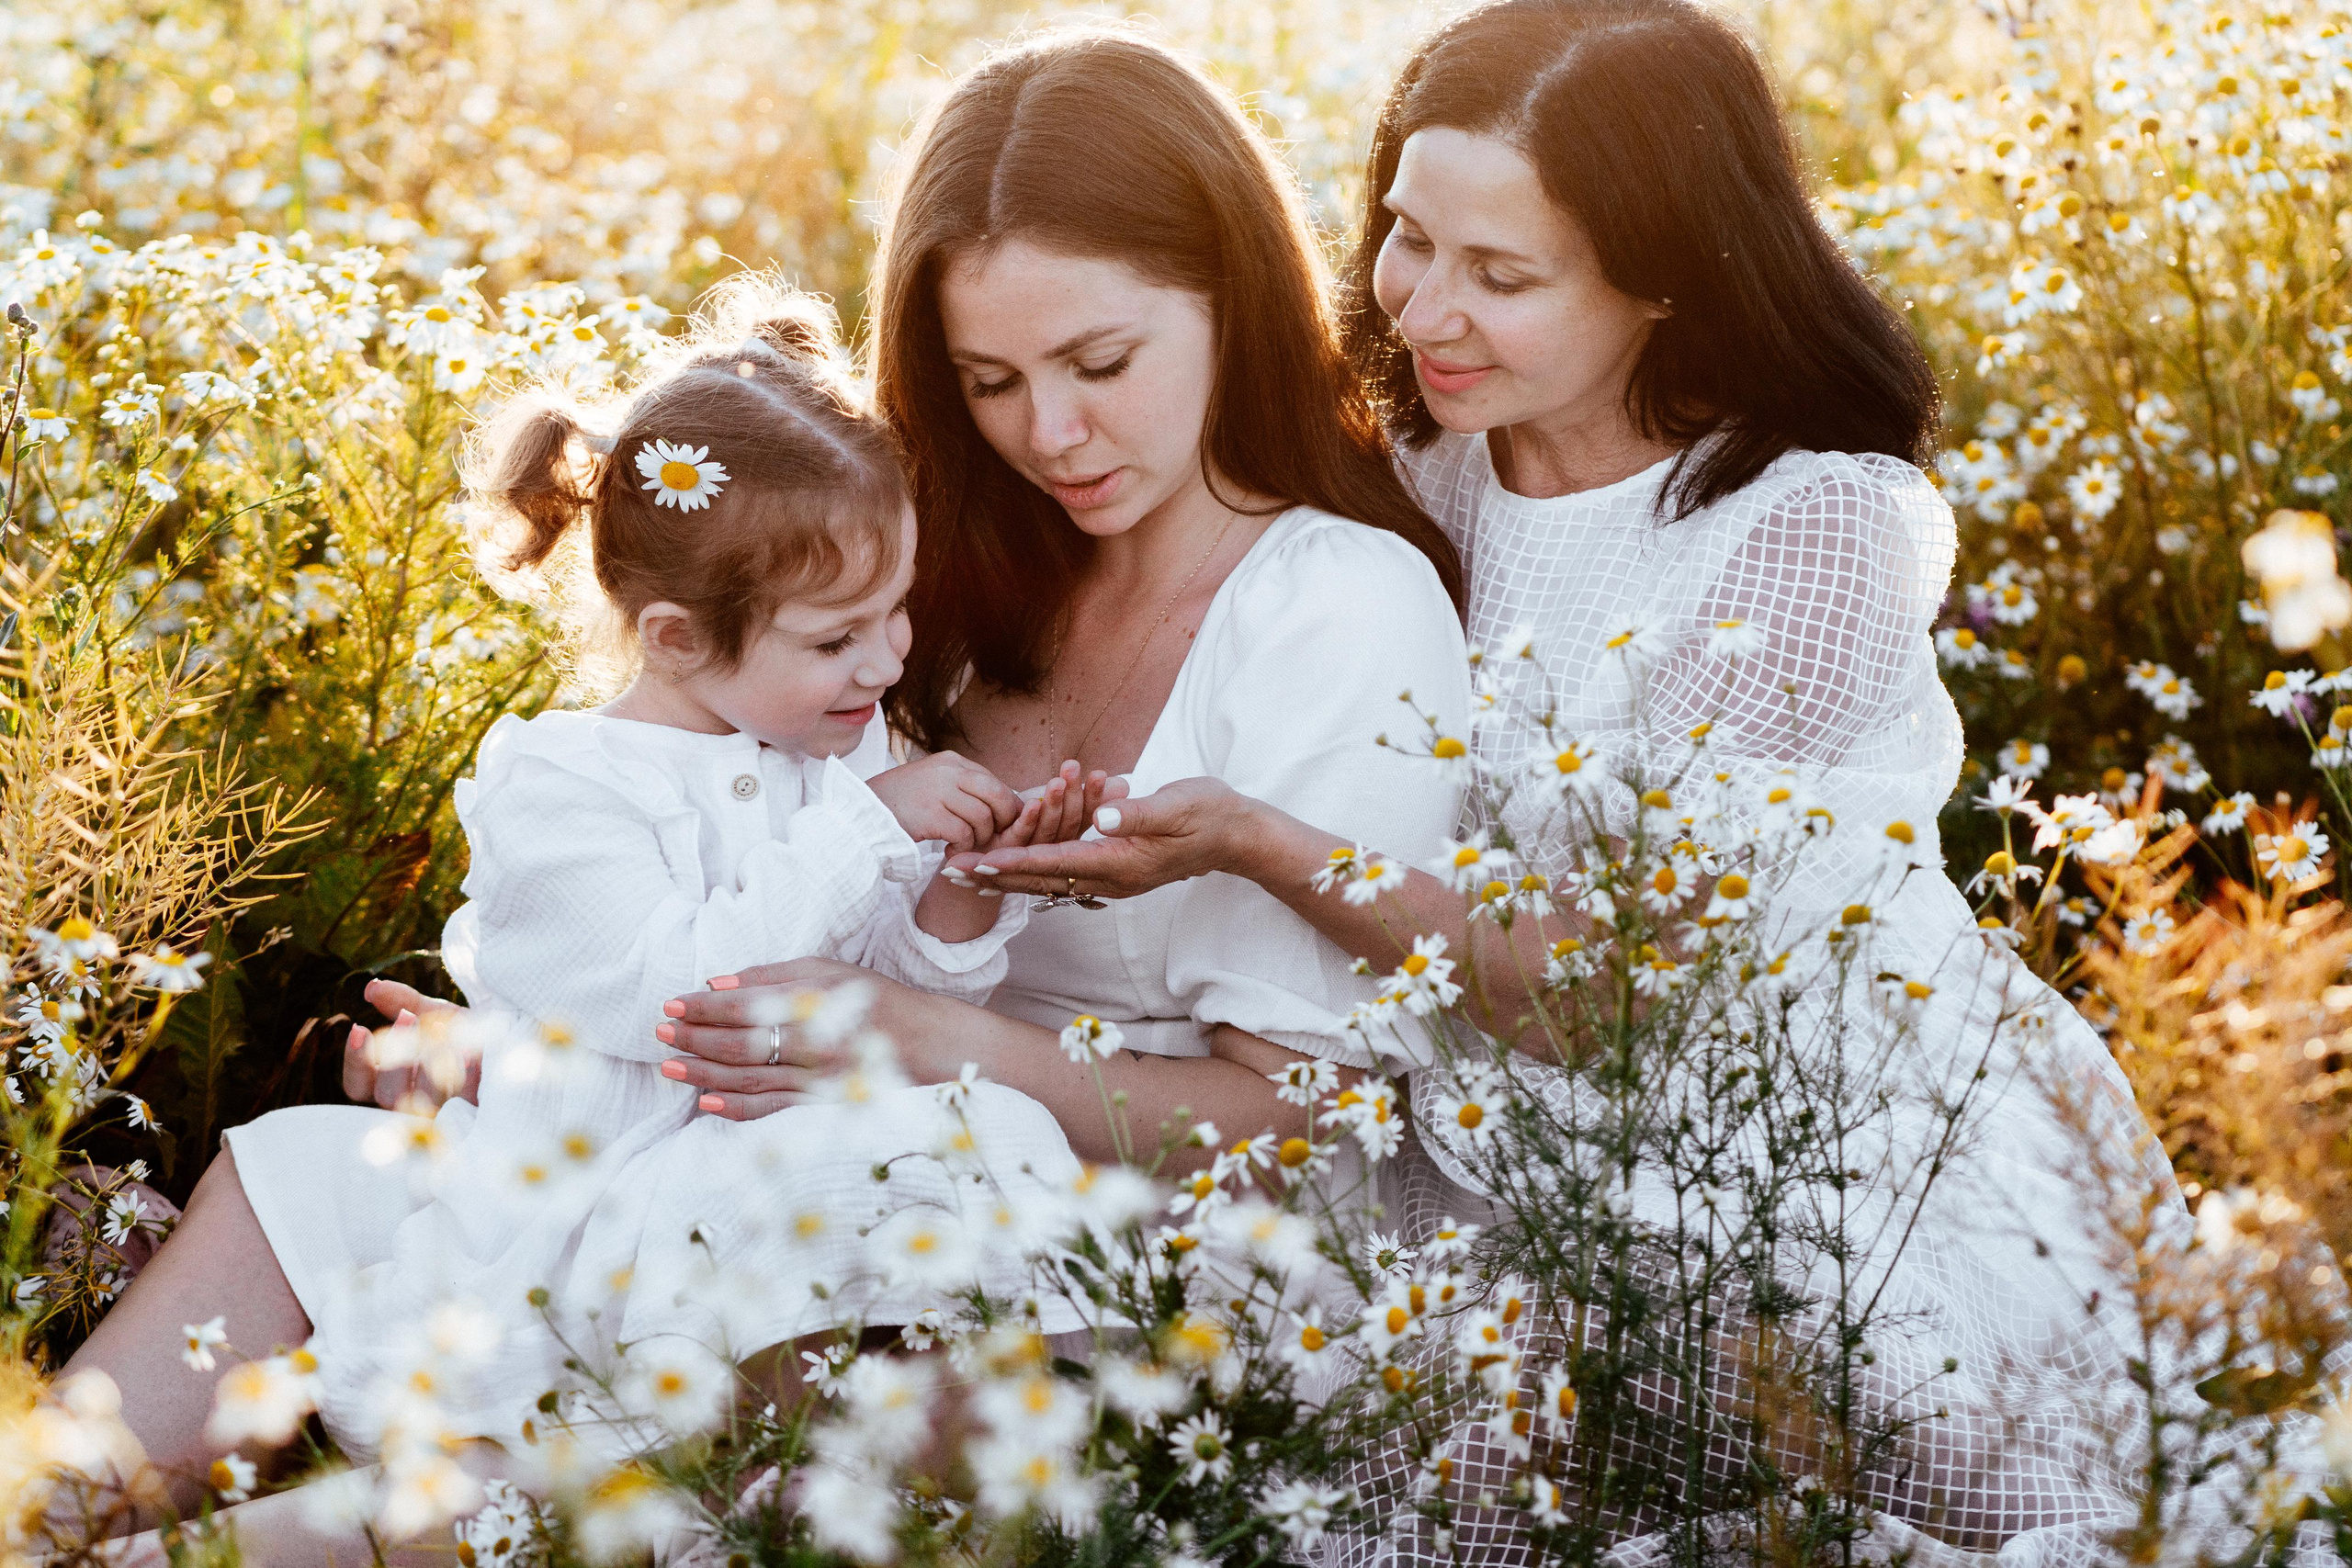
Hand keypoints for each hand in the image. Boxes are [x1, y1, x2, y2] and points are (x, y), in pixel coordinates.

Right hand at [349, 978, 481, 1110]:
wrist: (519, 1048)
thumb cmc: (471, 1036)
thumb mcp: (438, 1015)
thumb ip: (404, 1003)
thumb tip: (371, 988)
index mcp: (396, 1083)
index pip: (358, 1085)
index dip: (356, 1060)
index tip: (359, 1027)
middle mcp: (414, 1104)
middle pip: (386, 1096)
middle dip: (394, 1057)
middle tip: (408, 1017)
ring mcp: (442, 1116)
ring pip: (421, 1105)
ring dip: (427, 1067)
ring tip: (441, 1033)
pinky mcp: (473, 1119)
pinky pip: (461, 1108)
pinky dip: (463, 1078)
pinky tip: (469, 1055)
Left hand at [657, 957, 961, 1119]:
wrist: (931, 1046)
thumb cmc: (878, 1001)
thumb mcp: (830, 972)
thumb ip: (772, 976)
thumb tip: (716, 982)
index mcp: (817, 1001)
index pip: (746, 1005)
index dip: (704, 1006)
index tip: (671, 1003)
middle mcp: (818, 1042)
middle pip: (741, 1044)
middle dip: (695, 1038)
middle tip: (661, 1032)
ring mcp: (820, 1078)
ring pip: (750, 1079)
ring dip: (703, 1074)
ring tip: (669, 1067)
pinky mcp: (824, 1106)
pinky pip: (773, 1110)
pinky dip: (737, 1108)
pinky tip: (706, 1105)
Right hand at [866, 751, 1022, 852]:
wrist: (860, 812)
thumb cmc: (898, 803)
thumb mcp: (933, 783)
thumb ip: (962, 788)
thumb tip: (1001, 803)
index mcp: (951, 761)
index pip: (994, 782)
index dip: (1006, 807)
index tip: (1004, 825)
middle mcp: (948, 771)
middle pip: (998, 796)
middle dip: (1003, 821)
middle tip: (992, 838)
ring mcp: (939, 791)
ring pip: (983, 817)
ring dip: (978, 838)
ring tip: (963, 844)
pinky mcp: (931, 815)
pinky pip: (964, 834)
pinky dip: (962, 846)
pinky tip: (949, 849)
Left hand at [952, 776, 1253, 899]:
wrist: (1237, 835)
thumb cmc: (1209, 813)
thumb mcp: (1177, 805)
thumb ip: (1135, 813)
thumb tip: (1099, 817)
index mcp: (1120, 861)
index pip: (1055, 862)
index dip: (1013, 860)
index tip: (978, 861)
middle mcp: (1111, 877)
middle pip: (1040, 880)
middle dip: (995, 877)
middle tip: (951, 872)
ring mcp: (1113, 878)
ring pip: (1048, 881)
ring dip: (1007, 877)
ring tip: (969, 873)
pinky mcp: (1116, 870)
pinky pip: (1064, 874)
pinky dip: (1031, 871)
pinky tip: (1011, 867)